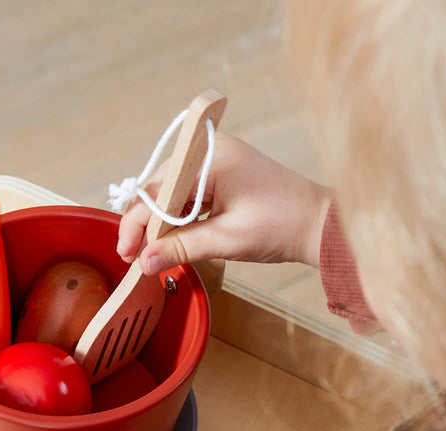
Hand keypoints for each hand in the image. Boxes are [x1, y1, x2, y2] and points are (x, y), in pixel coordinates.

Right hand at [117, 133, 330, 272]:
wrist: (318, 224)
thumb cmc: (281, 225)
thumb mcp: (226, 240)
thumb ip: (181, 249)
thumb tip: (144, 263)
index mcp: (212, 157)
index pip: (158, 189)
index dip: (138, 222)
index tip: (127, 252)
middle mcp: (210, 152)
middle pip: (161, 189)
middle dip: (145, 225)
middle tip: (134, 258)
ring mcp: (216, 164)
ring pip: (172, 196)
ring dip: (160, 226)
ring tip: (149, 256)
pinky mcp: (222, 178)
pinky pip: (188, 198)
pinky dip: (177, 222)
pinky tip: (169, 243)